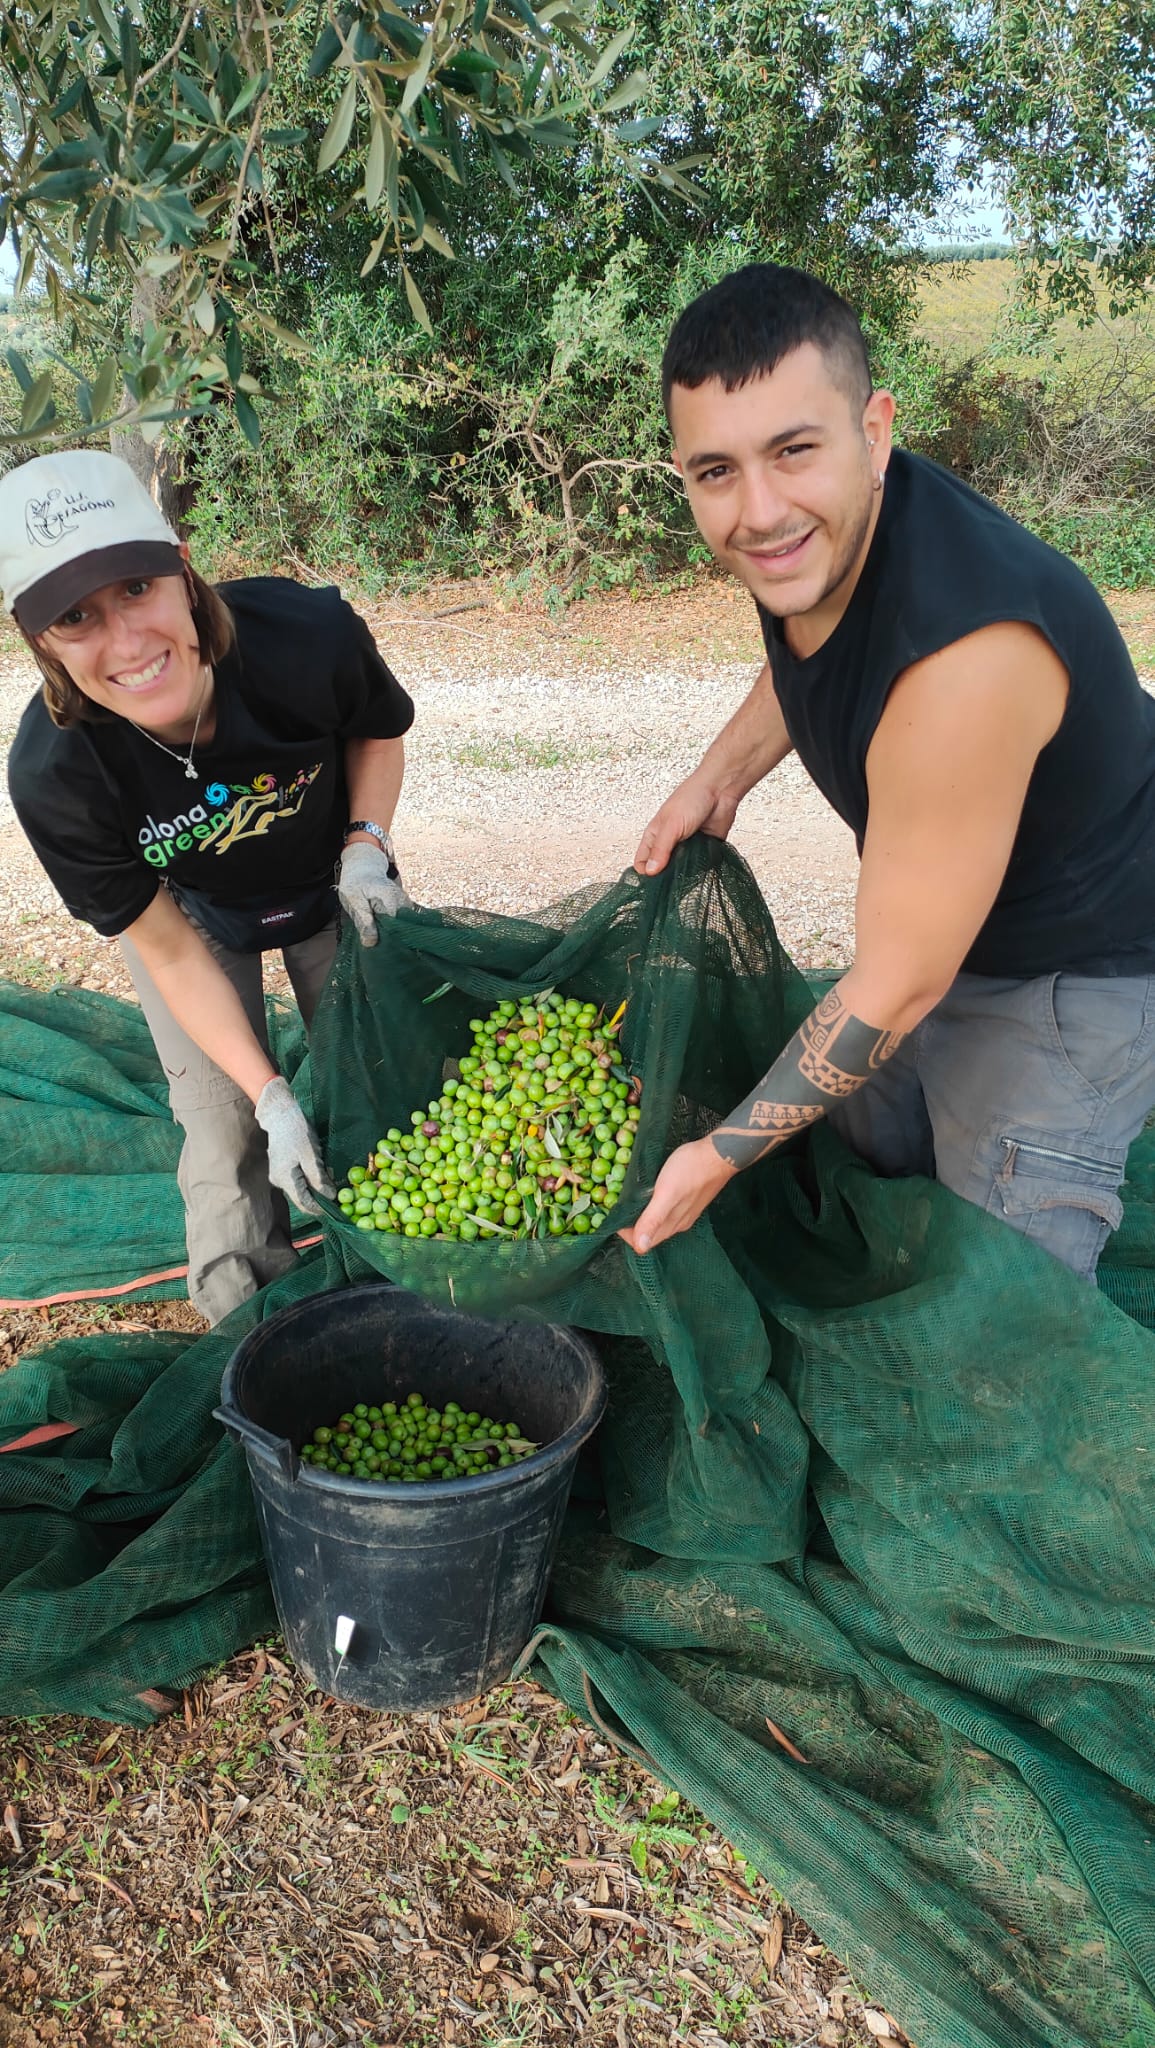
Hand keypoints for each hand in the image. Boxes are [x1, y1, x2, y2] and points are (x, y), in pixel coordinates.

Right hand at [254, 1076, 334, 1216]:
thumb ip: (319, 1178)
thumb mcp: (311, 1154)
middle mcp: (279, 1181)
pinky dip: (310, 1176)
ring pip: (301, 1187)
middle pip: (302, 1196)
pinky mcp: (282, 1167)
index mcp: (285, 1179)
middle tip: (335, 1184)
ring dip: (316, 1184)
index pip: (304, 1204)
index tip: (336, 1207)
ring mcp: (279, 1174)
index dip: (320, 1208)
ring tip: (327, 1170)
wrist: (280, 1114)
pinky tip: (319, 1165)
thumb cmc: (296, 1132)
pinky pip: (298, 1178)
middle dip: (320, 1194)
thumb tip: (330, 1196)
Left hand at [337, 841, 412, 945]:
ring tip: (379, 940)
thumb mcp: (353, 900)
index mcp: (391, 900)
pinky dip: (392, 930)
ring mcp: (405, 905)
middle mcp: (403, 902)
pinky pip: (401, 923)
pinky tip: (382, 933)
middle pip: (402, 930)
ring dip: (391, 935)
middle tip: (375, 945)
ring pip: (402, 928)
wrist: (364, 866)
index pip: (397, 928)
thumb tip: (371, 943)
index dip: (388, 940)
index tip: (378, 948)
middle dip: (390, 939)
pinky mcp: (404, 907)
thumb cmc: (356, 882)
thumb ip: (363, 921)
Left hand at [618, 1136, 734, 1254]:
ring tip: (628, 1198)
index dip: (625, 1232)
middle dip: (631, 1224)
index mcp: (672, 1225)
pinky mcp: (688, 1199)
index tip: (614, 1214)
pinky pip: (665, 1210)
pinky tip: (648, 1193)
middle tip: (617, 1205)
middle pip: (649, 1234)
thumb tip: (639, 1247)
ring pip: (657, 1222)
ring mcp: (684, 1211)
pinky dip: (652, 1206)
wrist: (719, 1153)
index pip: (642, 1243)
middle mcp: (678, 1223)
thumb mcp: (667, 1193)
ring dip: (641, 1215)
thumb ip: (653, 1219)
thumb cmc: (691, 1169)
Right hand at [633, 773, 739, 876]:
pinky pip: (699, 867)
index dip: (645, 874)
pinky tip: (702, 869)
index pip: (642, 863)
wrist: (721, 790)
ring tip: (688, 874)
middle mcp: (669, 844)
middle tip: (672, 884)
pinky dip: (700, 870)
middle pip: (662, 870)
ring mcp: (687, 848)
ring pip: (681, 871)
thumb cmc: (692, 798)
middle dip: (666, 878)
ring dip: (684, 874)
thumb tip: (650, 872)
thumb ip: (661, 849)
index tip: (654, 883)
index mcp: (654, 836)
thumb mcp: (672, 825)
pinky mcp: (704, 850)